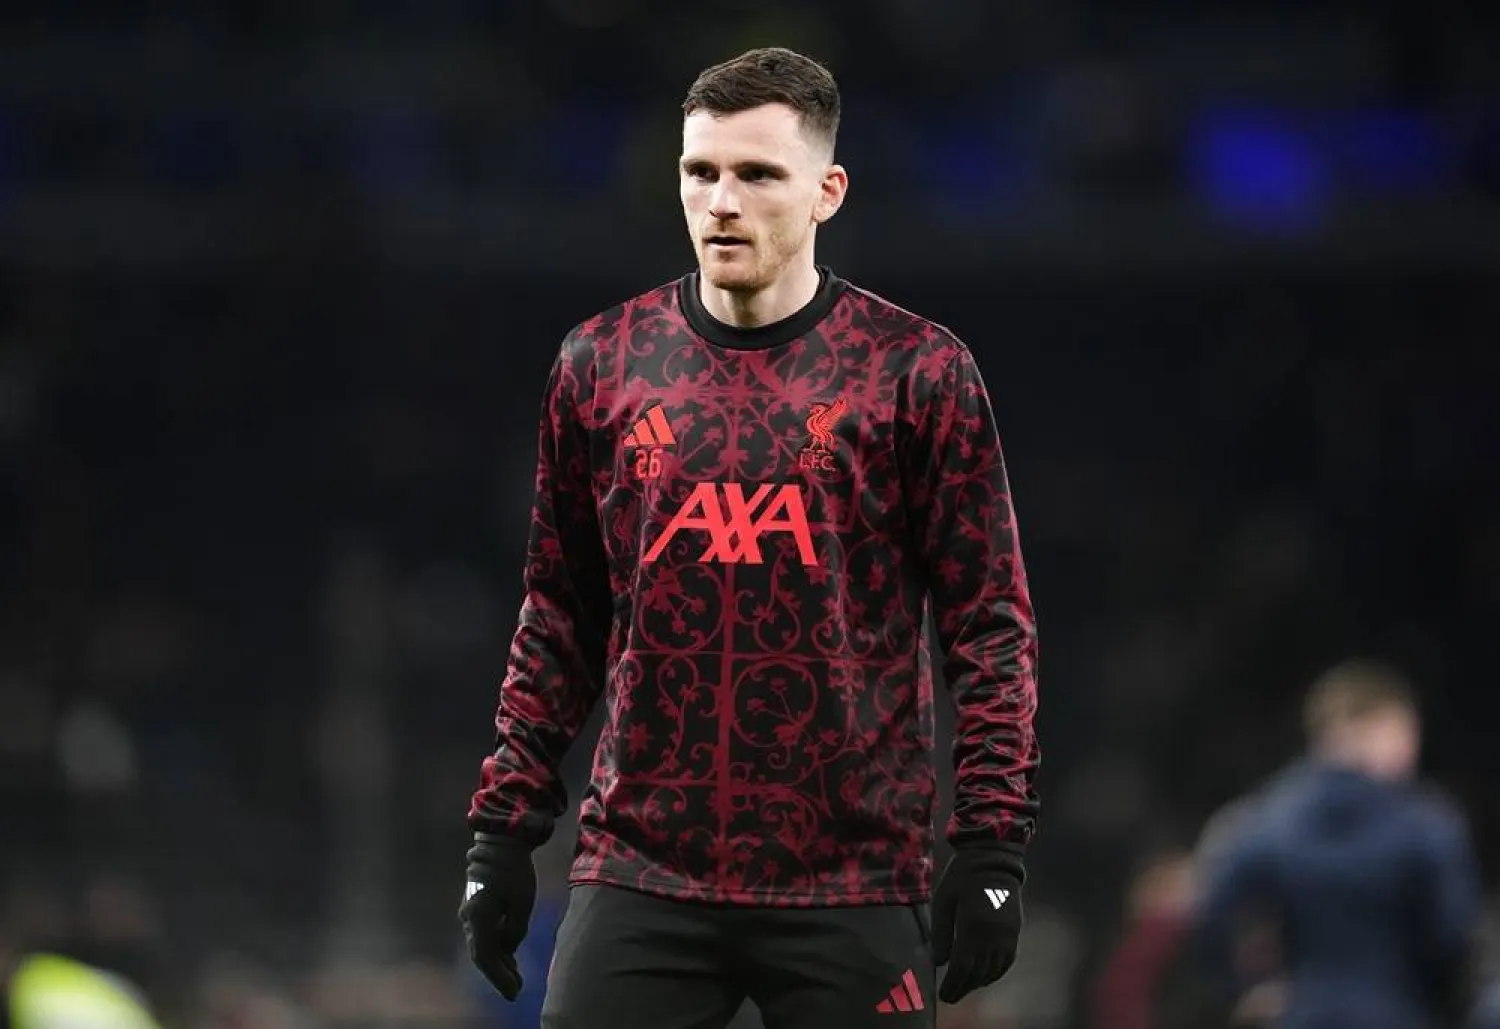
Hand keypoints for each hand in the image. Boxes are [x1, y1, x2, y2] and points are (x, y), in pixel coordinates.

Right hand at [457, 834, 536, 999]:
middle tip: (517, 990)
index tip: (514, 993)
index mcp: (478, 918)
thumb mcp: (522, 902)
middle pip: (482, 955)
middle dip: (499, 974)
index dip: (499, 978)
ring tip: (516, 977)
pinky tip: (509, 955)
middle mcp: (468, 918)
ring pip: (482, 945)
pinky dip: (496, 947)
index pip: (486, 958)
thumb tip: (509, 947)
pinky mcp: (475, 907)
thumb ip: (515, 930)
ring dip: (499, 961)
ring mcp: (470, 913)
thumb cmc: (514, 870)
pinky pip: (484, 933)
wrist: (499, 842)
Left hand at [931, 847, 1023, 1003]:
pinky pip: (1007, 960)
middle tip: (950, 997)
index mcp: (972, 927)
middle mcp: (992, 935)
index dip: (953, 984)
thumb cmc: (962, 877)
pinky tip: (984, 976)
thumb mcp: (944, 901)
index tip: (943, 995)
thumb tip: (938, 962)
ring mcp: (1007, 934)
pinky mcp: (1014, 930)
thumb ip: (941, 933)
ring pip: (993, 970)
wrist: (993, 859)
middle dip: (963, 987)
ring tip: (964, 987)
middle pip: (978, 972)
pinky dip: (995, 972)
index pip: (962, 967)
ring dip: (978, 982)